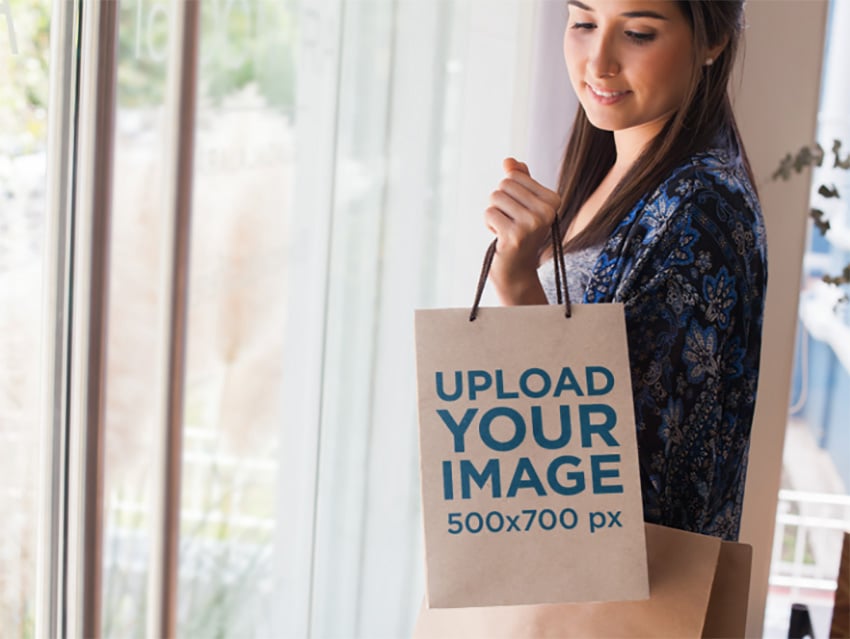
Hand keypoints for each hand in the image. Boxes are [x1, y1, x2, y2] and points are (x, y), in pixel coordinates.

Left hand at [484, 158, 560, 304]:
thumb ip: (519, 180)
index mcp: (553, 200)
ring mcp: (532, 224)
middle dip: (499, 202)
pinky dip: (489, 224)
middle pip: (504, 185)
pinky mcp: (515, 235)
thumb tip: (509, 161)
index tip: (517, 212)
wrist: (517, 270)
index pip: (515, 176)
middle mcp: (547, 211)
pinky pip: (489, 213)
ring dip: (494, 213)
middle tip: (509, 221)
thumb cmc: (520, 234)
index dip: (508, 192)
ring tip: (505, 229)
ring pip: (495, 197)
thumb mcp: (523, 204)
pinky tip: (500, 237)